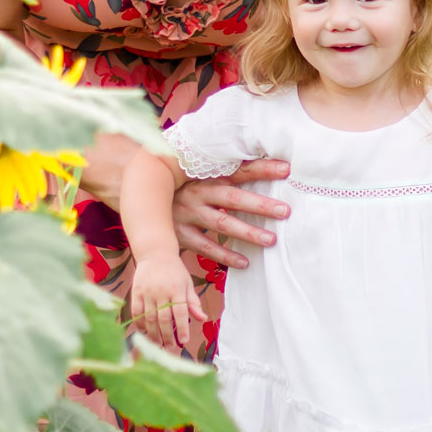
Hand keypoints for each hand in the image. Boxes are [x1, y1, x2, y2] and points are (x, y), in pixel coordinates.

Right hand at [130, 253, 207, 347]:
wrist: (156, 253)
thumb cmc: (175, 271)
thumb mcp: (187, 284)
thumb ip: (193, 302)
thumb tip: (203, 319)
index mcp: (177, 289)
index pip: (181, 313)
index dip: (183, 328)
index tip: (184, 341)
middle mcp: (162, 291)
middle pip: (164, 319)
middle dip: (168, 336)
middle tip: (171, 347)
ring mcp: (147, 292)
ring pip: (149, 318)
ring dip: (154, 334)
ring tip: (158, 344)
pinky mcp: (136, 292)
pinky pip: (136, 312)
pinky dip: (140, 324)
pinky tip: (146, 332)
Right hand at [171, 158, 290, 268]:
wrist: (144, 201)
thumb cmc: (184, 189)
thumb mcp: (201, 177)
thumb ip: (226, 176)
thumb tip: (266, 171)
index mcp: (207, 175)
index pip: (239, 170)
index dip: (262, 169)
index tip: (286, 170)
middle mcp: (199, 192)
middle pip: (233, 197)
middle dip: (259, 204)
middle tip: (284, 211)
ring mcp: (189, 214)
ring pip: (222, 223)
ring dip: (247, 232)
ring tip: (270, 240)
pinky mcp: (180, 234)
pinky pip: (206, 246)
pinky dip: (225, 255)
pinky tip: (245, 262)